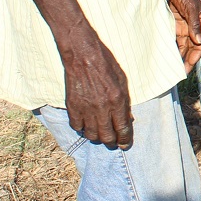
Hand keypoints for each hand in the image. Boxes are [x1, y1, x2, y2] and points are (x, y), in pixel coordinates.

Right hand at [59, 29, 132, 148]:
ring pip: (91, 135)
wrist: (83, 55)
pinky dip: (82, 129)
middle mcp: (102, 108)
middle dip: (112, 142)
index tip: (126, 144)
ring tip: (101, 134)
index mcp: (117, 100)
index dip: (125, 139)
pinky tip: (86, 126)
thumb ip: (125, 101)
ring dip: (97, 137)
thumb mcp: (123, 80)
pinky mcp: (72, 107)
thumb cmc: (106, 64)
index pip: (123, 128)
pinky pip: (77, 127)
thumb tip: (127, 118)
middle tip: (114, 142)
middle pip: (107, 136)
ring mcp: (86, 109)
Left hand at [167, 0, 200, 72]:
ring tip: (170, 68)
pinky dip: (170, 47)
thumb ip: (194, 23)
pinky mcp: (173, 21)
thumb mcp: (188, 6)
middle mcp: (194, 23)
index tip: (186, 68)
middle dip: (187, 58)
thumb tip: (198, 41)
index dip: (195, 56)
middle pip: (192, 45)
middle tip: (177, 73)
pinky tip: (164, 55)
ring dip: (178, 54)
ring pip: (182, 43)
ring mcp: (183, 23)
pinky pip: (173, 38)